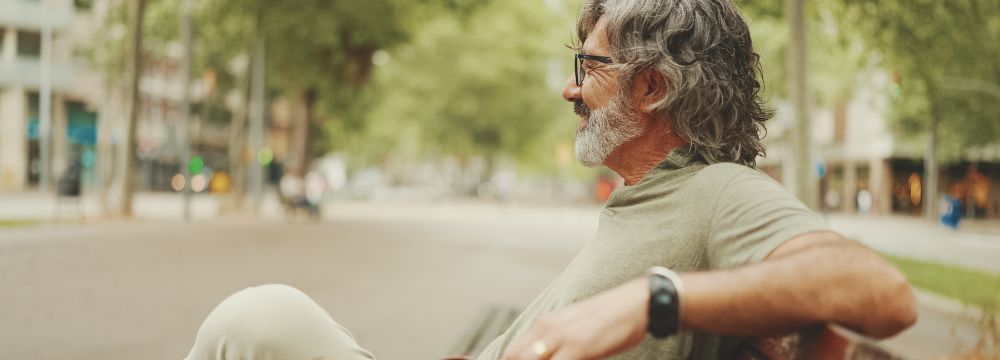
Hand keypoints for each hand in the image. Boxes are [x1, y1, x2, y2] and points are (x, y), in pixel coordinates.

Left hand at [502, 278, 649, 359]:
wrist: (637, 304)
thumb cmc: (609, 318)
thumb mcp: (574, 325)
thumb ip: (555, 340)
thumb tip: (543, 354)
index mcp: (544, 323)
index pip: (512, 353)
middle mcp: (547, 328)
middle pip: (514, 358)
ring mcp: (562, 338)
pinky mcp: (578, 347)